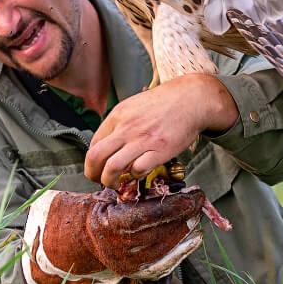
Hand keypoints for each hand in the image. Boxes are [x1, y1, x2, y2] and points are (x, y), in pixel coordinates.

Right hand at [38, 185, 207, 279]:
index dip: (180, 203)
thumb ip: (138, 192)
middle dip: (187, 214)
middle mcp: (124, 247)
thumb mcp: (115, 195)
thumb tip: (170, 183)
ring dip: (188, 229)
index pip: (156, 213)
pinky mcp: (140, 273)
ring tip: (197, 215)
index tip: (196, 194)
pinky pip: (169, 262)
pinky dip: (184, 248)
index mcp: (116, 223)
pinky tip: (195, 236)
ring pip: (170, 245)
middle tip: (199, 200)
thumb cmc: (104, 211)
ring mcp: (132, 263)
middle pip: (166, 229)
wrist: (85, 240)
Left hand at [84, 74, 238, 186]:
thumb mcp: (133, 106)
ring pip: (113, 167)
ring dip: (109, 181)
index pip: (93, 144)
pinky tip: (138, 173)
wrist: (190, 99)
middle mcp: (127, 127)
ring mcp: (143, 139)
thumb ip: (119, 124)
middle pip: (96, 157)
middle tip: (98, 180)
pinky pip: (138, 170)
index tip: (97, 168)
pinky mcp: (160, 150)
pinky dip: (134, 176)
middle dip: (93, 174)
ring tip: (114, 183)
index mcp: (118, 115)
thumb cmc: (163, 103)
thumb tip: (106, 145)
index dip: (91, 161)